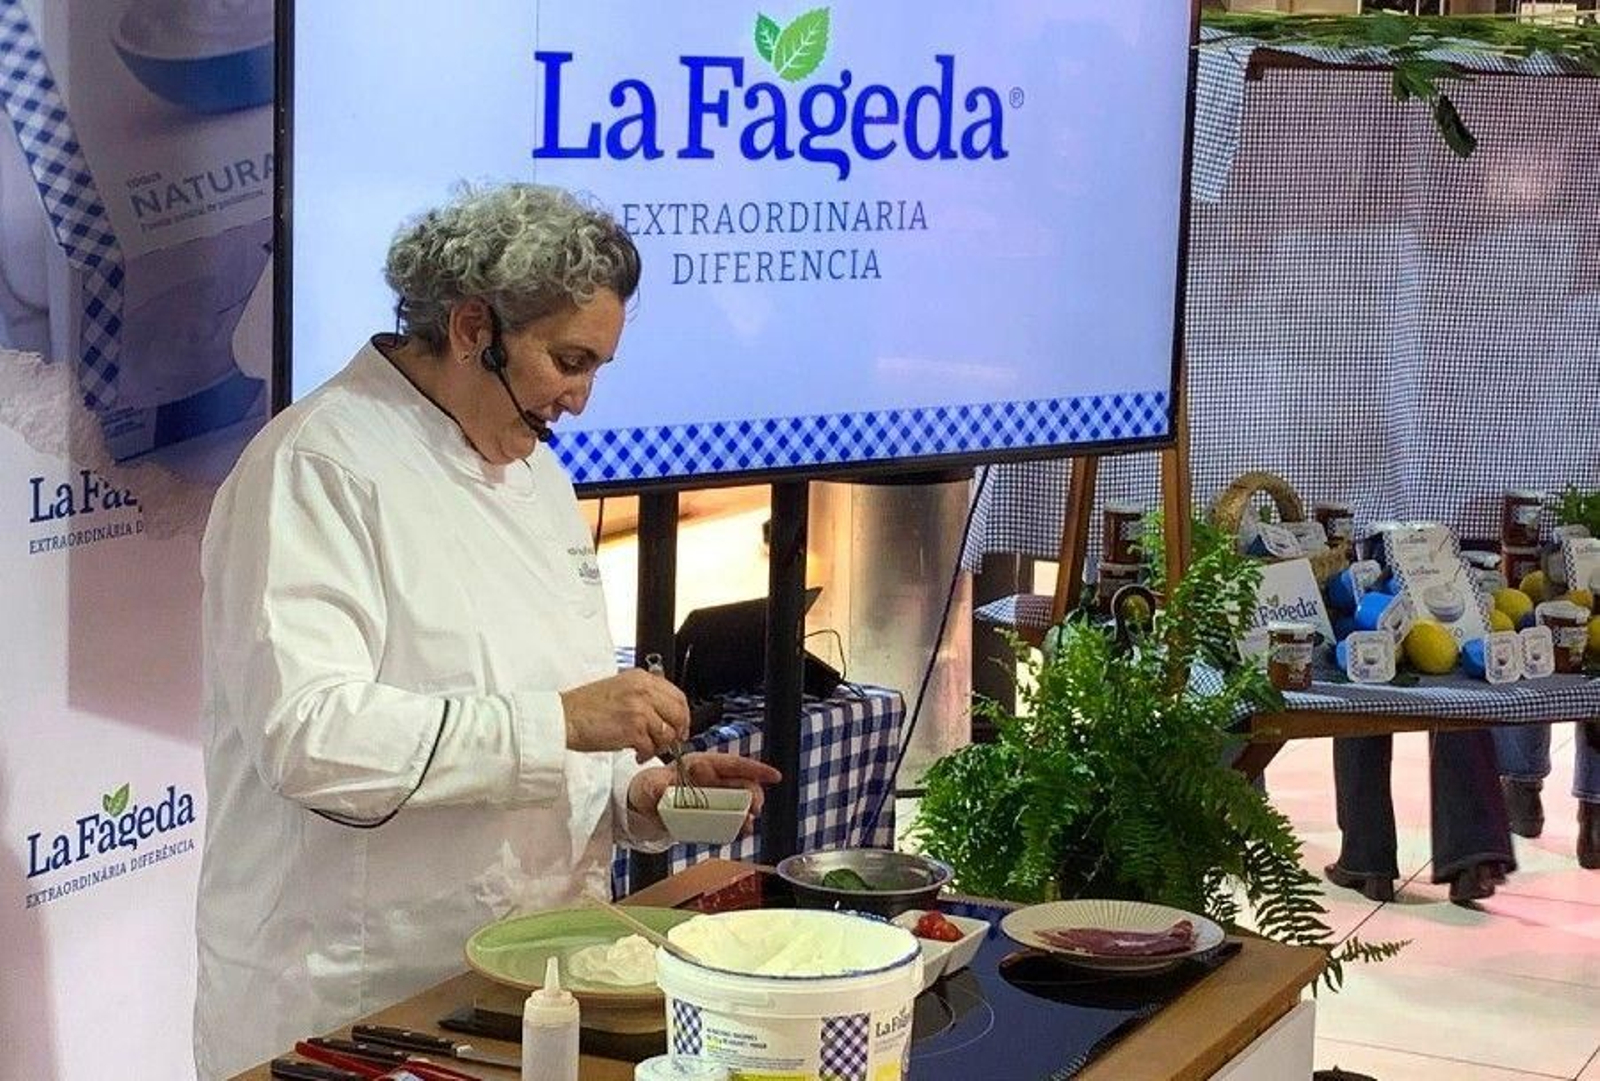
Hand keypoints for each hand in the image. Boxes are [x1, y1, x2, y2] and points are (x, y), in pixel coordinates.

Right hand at [560, 669, 689, 762]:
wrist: (563, 717)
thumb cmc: (584, 707)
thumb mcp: (619, 688)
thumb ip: (643, 696)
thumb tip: (663, 714)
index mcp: (641, 678)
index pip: (677, 695)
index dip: (682, 715)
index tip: (680, 727)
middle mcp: (643, 690)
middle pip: (678, 714)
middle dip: (676, 733)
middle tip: (667, 743)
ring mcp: (639, 709)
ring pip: (666, 733)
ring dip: (658, 746)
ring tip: (644, 749)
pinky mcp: (633, 729)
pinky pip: (651, 747)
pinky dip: (645, 754)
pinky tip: (636, 753)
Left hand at [627, 753, 782, 836]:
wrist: (641, 807)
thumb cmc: (646, 788)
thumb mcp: (648, 785)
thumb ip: (655, 787)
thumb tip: (661, 788)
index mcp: (699, 766)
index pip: (731, 764)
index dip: (754, 769)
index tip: (773, 776)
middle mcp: (710, 780)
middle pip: (741, 784)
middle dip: (753, 795)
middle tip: (755, 808)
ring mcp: (713, 798)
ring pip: (739, 802)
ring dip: (747, 813)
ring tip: (748, 823)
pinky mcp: (711, 816)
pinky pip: (730, 820)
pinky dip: (738, 826)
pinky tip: (742, 832)